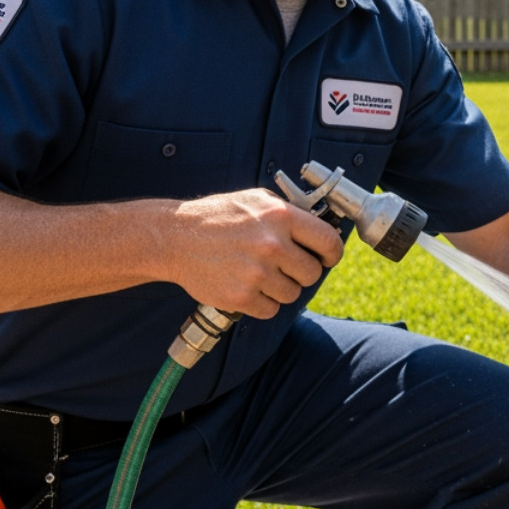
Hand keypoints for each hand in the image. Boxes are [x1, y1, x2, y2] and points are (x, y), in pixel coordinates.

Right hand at [162, 188, 343, 318]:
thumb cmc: (218, 216)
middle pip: (312, 273)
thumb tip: (320, 225)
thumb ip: (289, 211)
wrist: (176, 237)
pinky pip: (271, 310)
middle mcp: (272, 244)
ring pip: (292, 294)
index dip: (332, 254)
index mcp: (281, 217)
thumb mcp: (256, 199)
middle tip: (285, 267)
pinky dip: (263, 303)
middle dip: (302, 272)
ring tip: (260, 273)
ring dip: (281, 288)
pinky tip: (249, 286)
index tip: (327, 258)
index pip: (328, 241)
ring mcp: (257, 272)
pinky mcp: (241, 296)